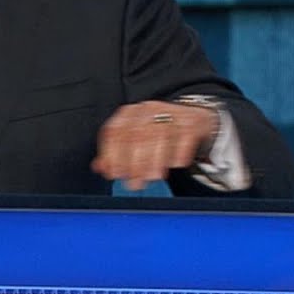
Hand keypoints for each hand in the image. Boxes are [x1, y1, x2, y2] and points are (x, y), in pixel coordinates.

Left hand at [91, 101, 217, 190]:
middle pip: (137, 134)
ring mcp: (171, 113)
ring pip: (160, 134)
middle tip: (134, 184)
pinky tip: (175, 165)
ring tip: (152, 178)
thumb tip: (100, 168)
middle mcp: (148, 110)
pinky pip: (185, 135)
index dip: (112, 155)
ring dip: (155, 159)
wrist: (194, 118)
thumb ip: (116, 154)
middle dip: (133, 162)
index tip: (114, 175)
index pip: (115, 131)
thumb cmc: (158, 132)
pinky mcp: (192, 121)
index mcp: (129, 113)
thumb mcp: (135, 139)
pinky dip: (179, 151)